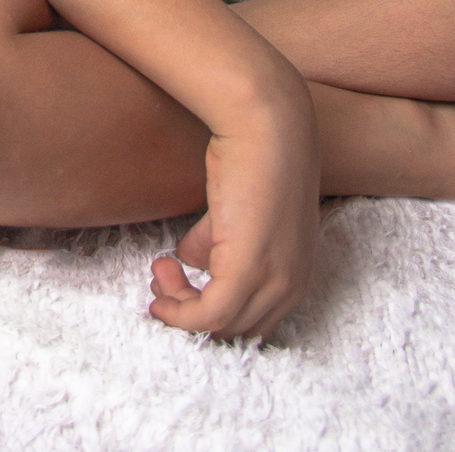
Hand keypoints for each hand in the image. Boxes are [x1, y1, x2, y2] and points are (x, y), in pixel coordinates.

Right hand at [148, 97, 319, 340]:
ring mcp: (274, 281)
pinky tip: (160, 274)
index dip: (210, 309)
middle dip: (191, 312)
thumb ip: (217, 240)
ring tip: (158, 270)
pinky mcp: (248, 270)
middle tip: (162, 279)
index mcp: (296, 273)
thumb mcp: (237, 209)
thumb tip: (188, 259)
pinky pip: (209, 315)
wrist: (265, 123)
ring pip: (220, 327)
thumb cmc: (254, 153)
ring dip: (179, 306)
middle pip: (235, 331)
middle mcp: (292, 286)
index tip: (177, 280)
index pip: (252, 320)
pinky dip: (180, 310)